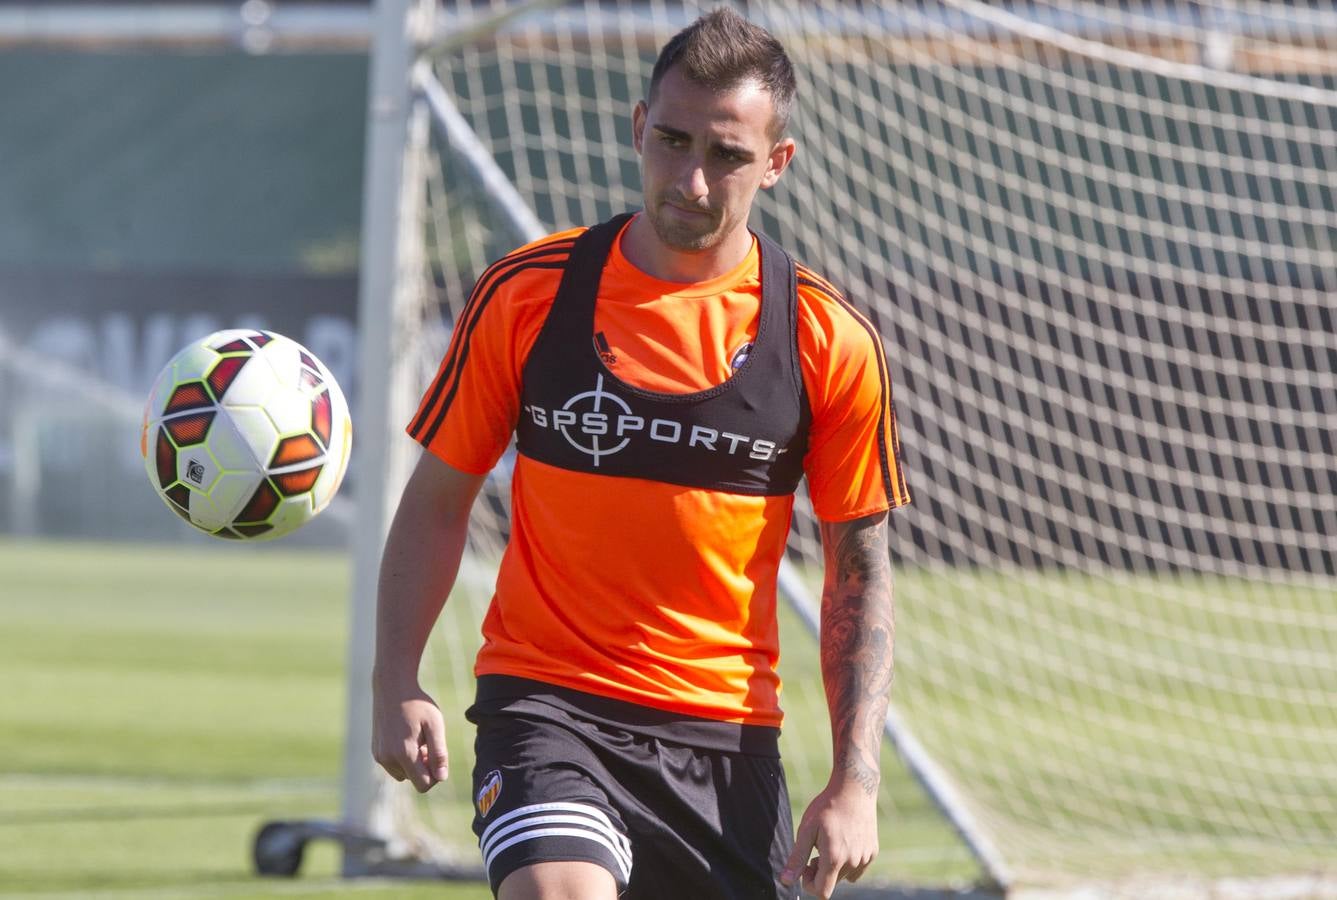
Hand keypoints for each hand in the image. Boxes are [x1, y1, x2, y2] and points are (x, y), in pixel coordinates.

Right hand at [371, 682, 448, 792]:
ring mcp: (379, 755)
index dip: (435, 775)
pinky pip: (393, 765)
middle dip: (424, 767)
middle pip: (413, 780)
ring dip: (412, 763)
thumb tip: (441, 778)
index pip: (423, 785)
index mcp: (404, 753)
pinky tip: (405, 736)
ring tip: (416, 738)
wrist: (392, 687)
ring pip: (402, 773)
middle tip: (427, 743)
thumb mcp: (435, 725)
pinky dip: (401, 757)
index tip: (438, 756)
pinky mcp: (375, 751)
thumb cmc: (418, 704)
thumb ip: (439, 753)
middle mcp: (388, 758)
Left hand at [780, 779, 878, 897]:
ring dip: (834, 866)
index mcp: (834, 858)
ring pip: (845, 876)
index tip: (806, 864)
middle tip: (816, 848)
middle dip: (821, 871)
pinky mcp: (873, 852)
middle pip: (832, 882)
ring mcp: (865, 858)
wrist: (855, 789)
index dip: (809, 883)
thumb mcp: (807, 829)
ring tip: (830, 842)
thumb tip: (785, 881)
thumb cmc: (827, 807)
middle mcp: (853, 862)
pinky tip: (844, 841)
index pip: (822, 892)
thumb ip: (797, 858)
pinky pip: (857, 868)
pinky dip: (848, 861)